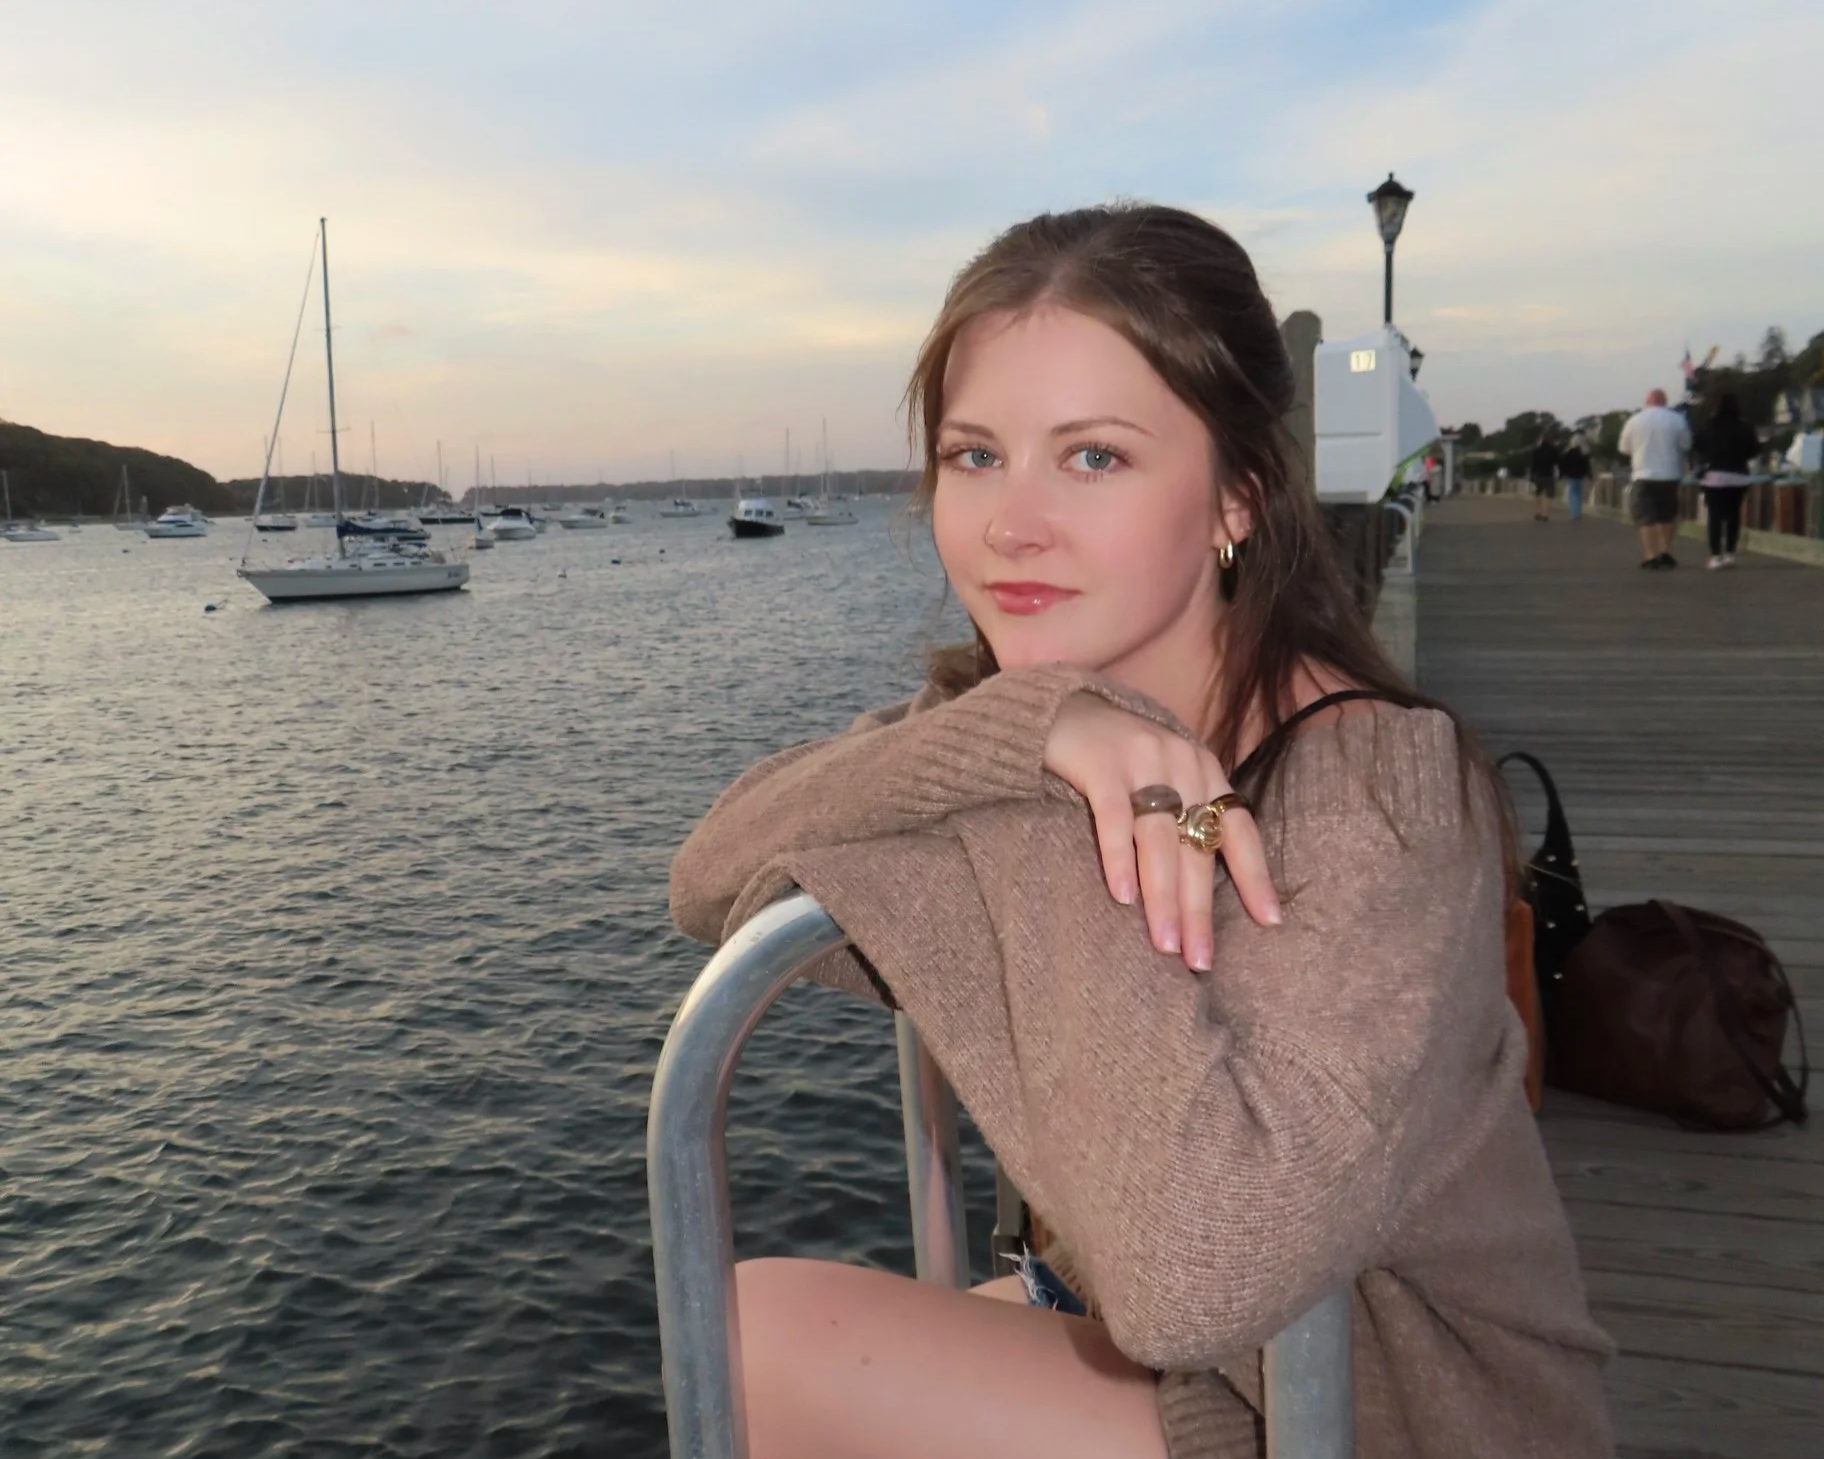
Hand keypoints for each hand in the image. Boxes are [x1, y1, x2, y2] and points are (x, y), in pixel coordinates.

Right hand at [1044, 692, 1281, 971]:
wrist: (1064, 710)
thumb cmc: (1120, 760)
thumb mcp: (1167, 778)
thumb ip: (1188, 816)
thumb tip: (1202, 895)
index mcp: (1206, 771)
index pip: (1239, 830)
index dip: (1255, 877)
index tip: (1270, 922)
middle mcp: (1183, 763)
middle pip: (1197, 849)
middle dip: (1199, 910)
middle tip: (1199, 960)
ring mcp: (1143, 761)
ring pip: (1160, 842)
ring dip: (1163, 898)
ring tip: (1165, 945)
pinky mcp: (1102, 764)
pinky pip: (1114, 820)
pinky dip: (1119, 860)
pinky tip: (1122, 898)